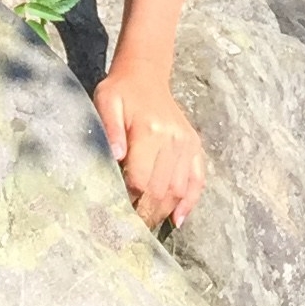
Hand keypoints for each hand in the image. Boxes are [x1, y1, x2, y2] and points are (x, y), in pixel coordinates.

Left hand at [94, 65, 205, 231]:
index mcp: (150, 130)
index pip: (140, 179)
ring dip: (163, 213)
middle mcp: (173, 139)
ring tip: (147, 226)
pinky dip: (190, 202)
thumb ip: (110, 130)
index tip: (116, 216)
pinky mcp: (194, 146)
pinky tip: (178, 220)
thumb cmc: (121, 92)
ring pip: (179, 189)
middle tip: (130, 230)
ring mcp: (187, 143)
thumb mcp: (106, 102)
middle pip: (161, 189)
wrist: (145, 75)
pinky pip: (198, 179)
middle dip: (145, 214)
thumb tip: (116, 157)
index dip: (128, 201)